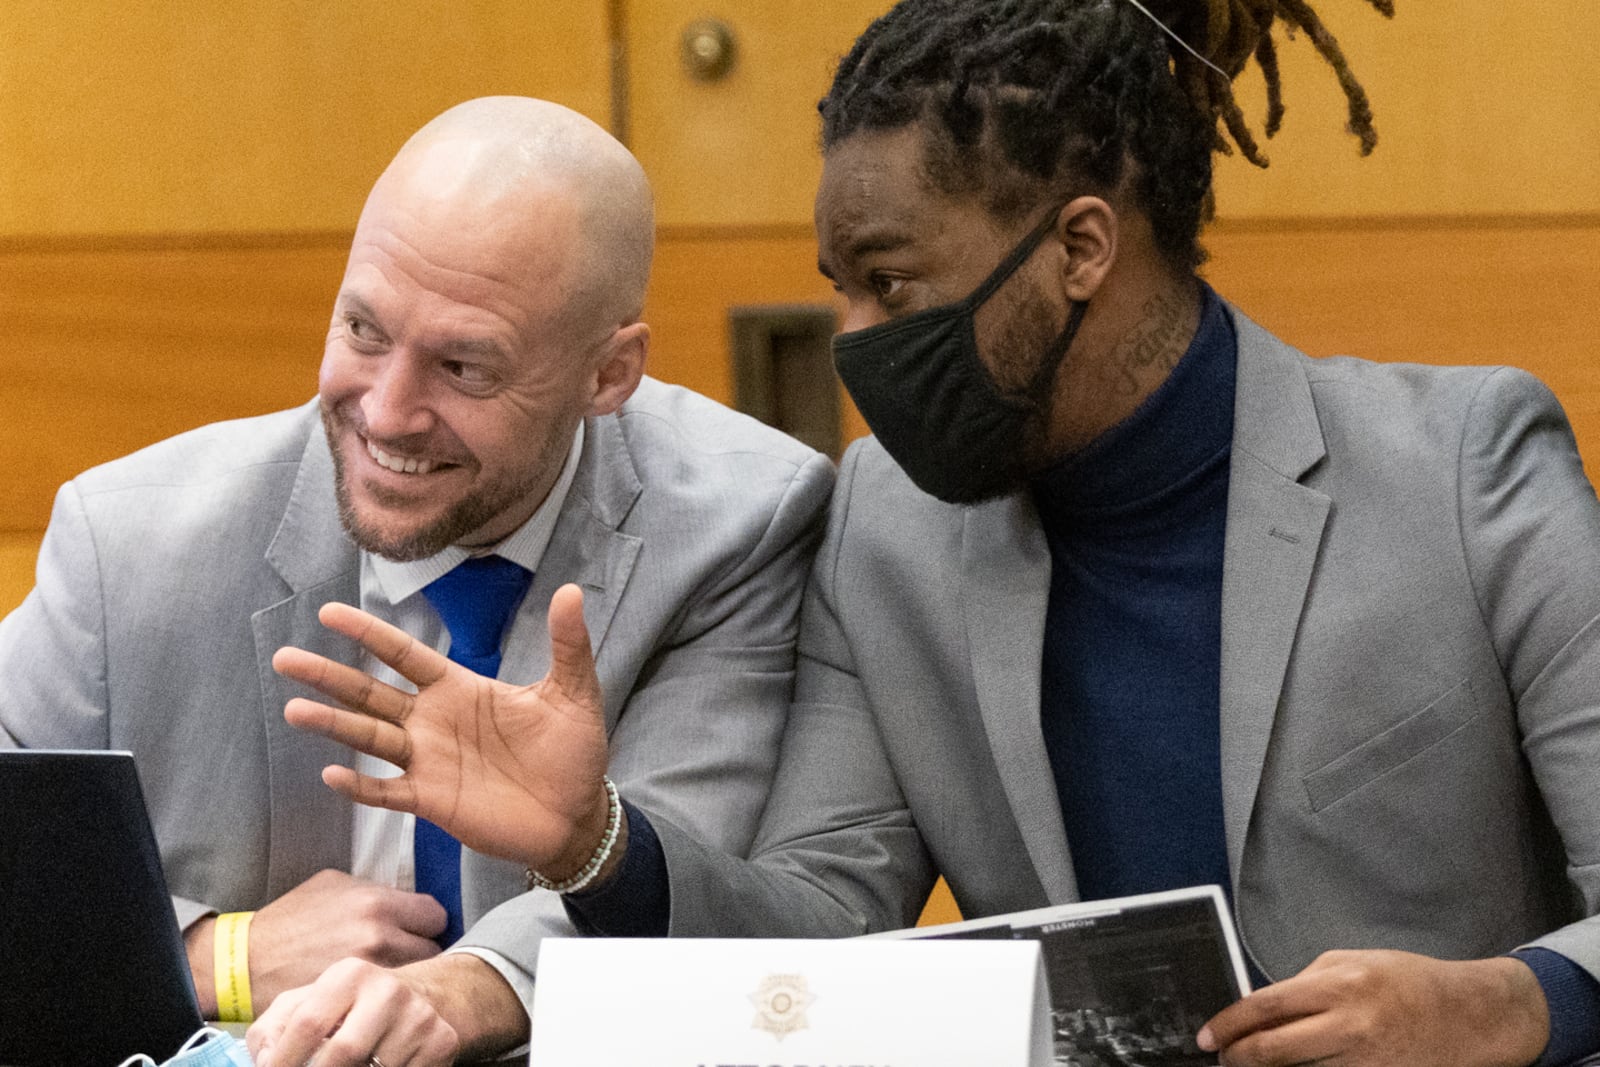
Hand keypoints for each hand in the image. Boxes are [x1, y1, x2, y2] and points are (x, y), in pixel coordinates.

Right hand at [185, 869, 446, 1015]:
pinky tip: (369, 995)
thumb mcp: (334, 885)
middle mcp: (379, 938)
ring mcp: (368, 974)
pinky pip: (388, 1000)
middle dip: (420, 951)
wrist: (244, 963)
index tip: (417, 928)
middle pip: (432, 950)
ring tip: (385, 976)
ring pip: (414, 979)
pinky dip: (383, 999)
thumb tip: (405, 899)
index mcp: (376, 904)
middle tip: (402, 954)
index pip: (435, 916)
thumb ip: (376, 891)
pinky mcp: (355, 1002)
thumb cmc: (289, 921)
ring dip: (406, 976)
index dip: (426, 923)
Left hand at [246, 957, 487, 1066]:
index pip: (308, 1024)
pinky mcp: (442, 1042)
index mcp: (349, 974)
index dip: (284, 1060)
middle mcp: (388, 990)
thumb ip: (274, 1028)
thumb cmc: (353, 1008)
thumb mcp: (310, 1003)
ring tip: (354, 1066)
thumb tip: (266, 1061)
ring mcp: (419, 1016)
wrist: (423, 997)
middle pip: (343, 1053)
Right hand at [272, 583, 613, 878]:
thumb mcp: (574, 692)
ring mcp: (428, 762)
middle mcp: (433, 721)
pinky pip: (387, 792)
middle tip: (284, 657)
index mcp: (459, 689)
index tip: (329, 613)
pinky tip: (331, 775)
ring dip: (333, 725)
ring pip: (370, 738)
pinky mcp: (433, 801)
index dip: (369, 634)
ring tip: (293, 711)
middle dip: (329, 675)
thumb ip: (568, 643)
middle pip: (371, 692)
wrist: (578, 816)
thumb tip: (572, 590)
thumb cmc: (573, 752)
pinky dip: (361, 786)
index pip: (404, 654)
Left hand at [1199, 950, 1549, 1066]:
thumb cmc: (1407, 981)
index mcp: (1340, 985)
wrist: (1469, 1016)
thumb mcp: (1351, 962)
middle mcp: (1352, 1026)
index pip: (1266, 1008)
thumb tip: (1261, 1007)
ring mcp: (1366, 1062)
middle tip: (1222, 1057)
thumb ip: (1304, 983)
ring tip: (1253, 1064)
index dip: (1229, 1025)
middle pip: (1275, 1050)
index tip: (1207, 1036)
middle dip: (1238, 1056)